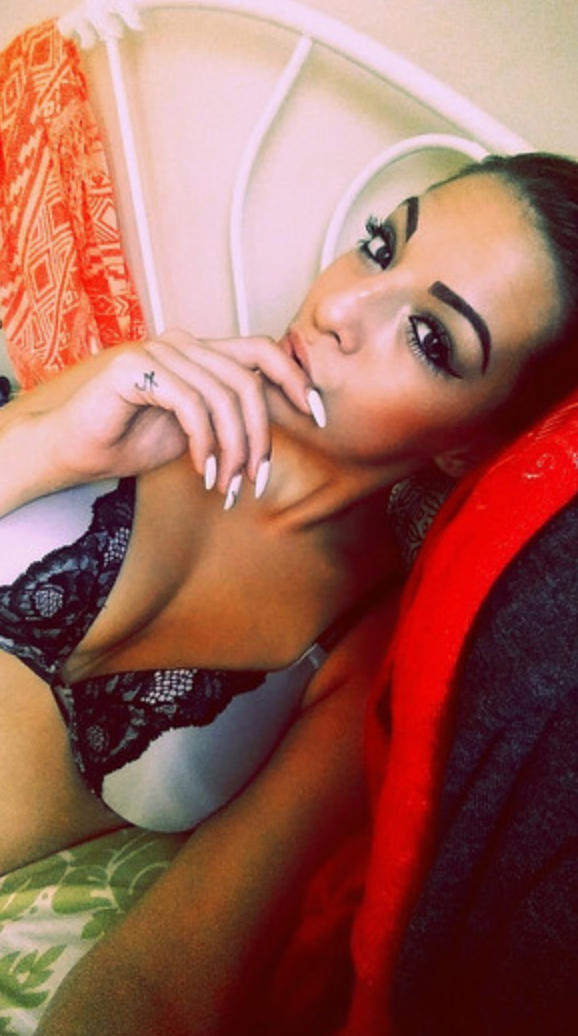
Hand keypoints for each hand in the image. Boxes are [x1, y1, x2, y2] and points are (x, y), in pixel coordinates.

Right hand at [22, 329, 323, 495]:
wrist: (74, 450)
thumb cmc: (133, 440)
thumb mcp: (198, 430)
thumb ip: (232, 415)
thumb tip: (283, 418)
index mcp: (202, 352)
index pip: (263, 351)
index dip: (297, 379)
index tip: (320, 416)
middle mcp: (184, 343)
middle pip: (248, 380)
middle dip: (260, 436)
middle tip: (255, 480)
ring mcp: (158, 351)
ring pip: (222, 397)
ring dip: (231, 450)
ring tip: (224, 486)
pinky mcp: (135, 368)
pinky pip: (189, 405)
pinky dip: (203, 444)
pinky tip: (200, 472)